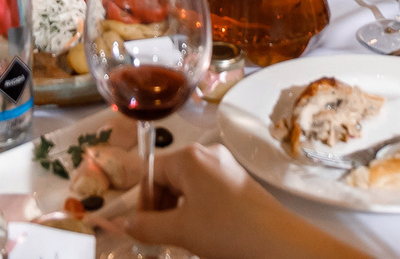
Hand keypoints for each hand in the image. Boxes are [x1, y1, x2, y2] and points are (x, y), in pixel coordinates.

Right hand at [94, 144, 368, 258]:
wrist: (281, 244)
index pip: (150, 172)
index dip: (141, 202)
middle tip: (159, 235)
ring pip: (187, 187)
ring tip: (181, 237)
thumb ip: (145, 227)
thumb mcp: (180, 231)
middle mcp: (207, 154)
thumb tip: (118, 226)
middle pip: (168, 177)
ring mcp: (226, 168)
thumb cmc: (227, 231)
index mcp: (189, 158)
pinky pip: (206, 193)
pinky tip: (202, 234)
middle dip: (159, 207)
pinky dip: (196, 211)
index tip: (138, 227)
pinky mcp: (240, 184)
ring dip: (177, 211)